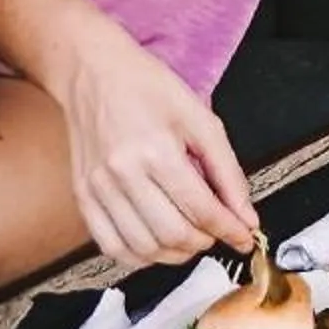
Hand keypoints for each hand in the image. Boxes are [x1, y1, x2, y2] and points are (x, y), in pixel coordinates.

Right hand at [49, 15, 260, 267]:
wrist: (92, 71)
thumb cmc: (145, 87)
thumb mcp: (199, 118)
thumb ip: (227, 170)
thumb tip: (246, 216)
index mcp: (156, 150)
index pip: (201, 210)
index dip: (229, 230)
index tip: (244, 236)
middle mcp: (123, 173)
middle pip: (173, 235)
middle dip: (205, 243)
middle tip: (217, 232)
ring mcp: (98, 188)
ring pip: (143, 248)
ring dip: (175, 255)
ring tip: (190, 238)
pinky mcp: (82, 196)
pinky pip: (110, 247)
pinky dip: (139, 257)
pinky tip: (156, 243)